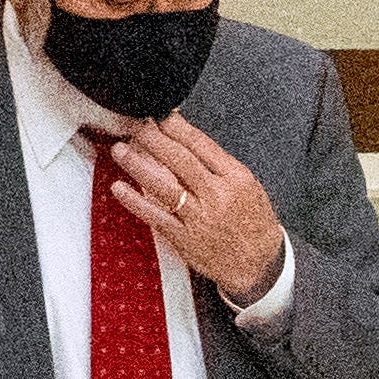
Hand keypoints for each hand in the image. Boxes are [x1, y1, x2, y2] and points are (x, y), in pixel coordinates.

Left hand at [103, 113, 287, 299]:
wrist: (260, 263)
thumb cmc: (253, 222)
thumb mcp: (247, 185)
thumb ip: (218, 165)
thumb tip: (184, 140)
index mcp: (235, 177)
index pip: (201, 144)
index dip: (176, 127)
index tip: (159, 115)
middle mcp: (218, 196)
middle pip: (180, 160)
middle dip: (154, 139)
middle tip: (135, 125)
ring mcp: (201, 218)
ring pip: (164, 186)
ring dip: (138, 166)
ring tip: (120, 149)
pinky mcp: (186, 239)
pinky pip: (156, 216)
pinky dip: (135, 202)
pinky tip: (118, 188)